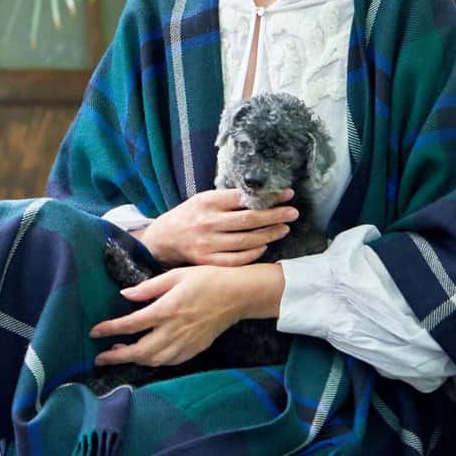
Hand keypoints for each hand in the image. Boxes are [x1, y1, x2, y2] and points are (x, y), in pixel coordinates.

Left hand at [90, 264, 284, 368]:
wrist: (239, 294)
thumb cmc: (207, 279)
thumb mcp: (175, 275)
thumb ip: (148, 287)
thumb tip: (125, 295)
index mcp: (167, 309)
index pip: (131, 324)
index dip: (109, 330)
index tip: (94, 332)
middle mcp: (174, 330)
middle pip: (139, 351)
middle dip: (117, 356)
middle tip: (100, 357)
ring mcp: (186, 342)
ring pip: (154, 360)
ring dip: (134, 360)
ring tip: (120, 353)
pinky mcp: (195, 349)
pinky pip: (170, 362)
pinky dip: (154, 362)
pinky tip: (147, 356)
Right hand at [135, 188, 298, 266]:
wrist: (163, 240)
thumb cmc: (188, 216)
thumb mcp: (203, 199)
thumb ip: (226, 199)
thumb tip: (260, 195)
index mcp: (207, 202)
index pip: (244, 197)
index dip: (268, 196)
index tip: (287, 194)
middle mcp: (208, 223)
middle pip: (249, 220)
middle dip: (275, 215)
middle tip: (293, 212)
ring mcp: (208, 244)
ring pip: (247, 241)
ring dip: (269, 234)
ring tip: (284, 228)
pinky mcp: (208, 261)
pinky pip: (238, 259)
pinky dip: (254, 253)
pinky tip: (264, 246)